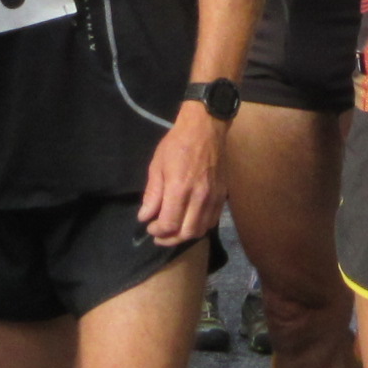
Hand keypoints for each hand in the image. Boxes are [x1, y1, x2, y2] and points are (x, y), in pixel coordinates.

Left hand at [137, 106, 226, 247]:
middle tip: (159, 234)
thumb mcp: (157, 165)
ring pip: (201, 230)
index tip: (150, 226)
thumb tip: (145, 217)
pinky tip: (190, 221)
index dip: (157, 231)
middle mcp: (199, 196)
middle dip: (170, 239)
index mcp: (179, 188)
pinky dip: (200, 227)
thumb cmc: (177, 144)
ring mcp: (213, 197)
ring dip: (185, 235)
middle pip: (186, 232)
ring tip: (174, 230)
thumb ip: (152, 194)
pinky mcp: (222, 195)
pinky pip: (213, 220)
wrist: (206, 128)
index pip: (169, 224)